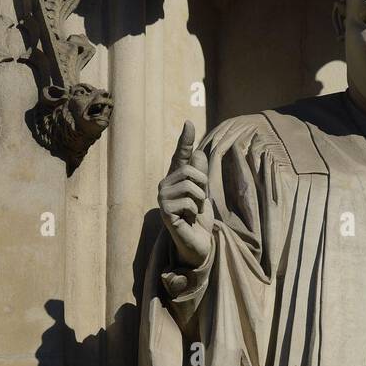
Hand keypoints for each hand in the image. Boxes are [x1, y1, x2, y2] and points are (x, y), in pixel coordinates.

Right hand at [158, 120, 214, 269]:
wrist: (197, 243)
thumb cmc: (199, 219)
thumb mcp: (203, 194)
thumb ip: (200, 175)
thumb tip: (199, 153)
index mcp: (175, 178)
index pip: (180, 155)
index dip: (185, 140)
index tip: (189, 122)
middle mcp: (165, 185)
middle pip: (190, 171)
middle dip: (203, 186)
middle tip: (200, 202)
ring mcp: (162, 198)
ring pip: (190, 186)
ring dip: (199, 201)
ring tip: (194, 212)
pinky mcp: (164, 211)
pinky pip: (188, 201)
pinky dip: (194, 212)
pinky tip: (188, 220)